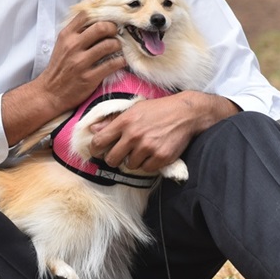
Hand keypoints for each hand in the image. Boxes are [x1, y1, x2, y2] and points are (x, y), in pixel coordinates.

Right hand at [39, 12, 126, 108]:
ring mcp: (81, 62)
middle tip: (116, 32)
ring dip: (118, 45)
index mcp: (66, 36)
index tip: (107, 19)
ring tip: (118, 47)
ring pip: (109, 45)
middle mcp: (73, 46)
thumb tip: (96, 20)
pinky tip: (121, 61)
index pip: (86, 15)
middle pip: (101, 27)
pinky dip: (120, 61)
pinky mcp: (89, 77)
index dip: (100, 14)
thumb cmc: (59, 67)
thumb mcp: (62, 45)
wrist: (50, 92)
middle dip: (113, 28)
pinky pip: (112, 64)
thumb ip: (76, 33)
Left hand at [88, 92, 236, 173]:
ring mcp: (147, 147)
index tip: (98, 152)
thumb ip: (112, 121)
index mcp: (124, 121)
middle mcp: (134, 135)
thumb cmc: (159, 110)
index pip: (99, 142)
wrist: (186, 113)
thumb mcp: (134, 109)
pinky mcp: (160, 157)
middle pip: (111, 159)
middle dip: (114, 159)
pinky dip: (148, 164)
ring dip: (134, 160)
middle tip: (121, 155)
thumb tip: (93, 129)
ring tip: (142, 150)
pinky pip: (146, 169)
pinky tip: (153, 153)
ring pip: (130, 165)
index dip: (95, 150)